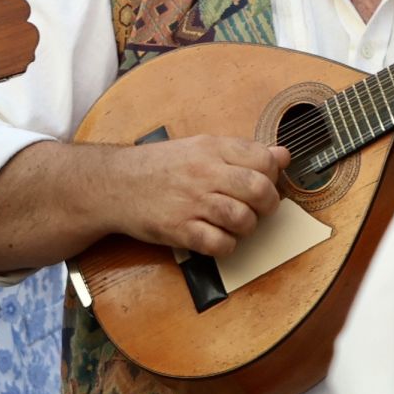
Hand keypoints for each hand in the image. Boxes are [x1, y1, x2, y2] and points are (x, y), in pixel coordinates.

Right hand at [108, 134, 287, 256]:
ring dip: (245, 227)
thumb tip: (282, 155)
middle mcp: (203, 173)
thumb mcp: (197, 148)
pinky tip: (214, 237)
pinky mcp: (179, 229)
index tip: (262, 183)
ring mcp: (191, 202)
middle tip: (256, 209)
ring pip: (244, 219)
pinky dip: (225, 245)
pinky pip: (220, 244)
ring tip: (232, 224)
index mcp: (210, 148)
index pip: (263, 160)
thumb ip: (240, 152)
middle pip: (259, 190)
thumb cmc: (156, 167)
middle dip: (267, 205)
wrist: (111, 183)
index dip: (271, 176)